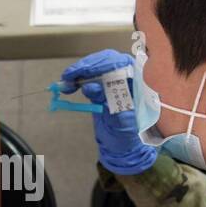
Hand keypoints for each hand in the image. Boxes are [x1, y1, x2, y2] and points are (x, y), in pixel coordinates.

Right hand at [59, 50, 157, 174]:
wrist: (124, 146)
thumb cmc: (128, 135)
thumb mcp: (121, 124)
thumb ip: (108, 105)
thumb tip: (90, 87)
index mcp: (139, 83)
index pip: (121, 64)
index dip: (101, 64)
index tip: (83, 71)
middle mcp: (129, 77)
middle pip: (107, 61)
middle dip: (86, 67)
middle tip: (68, 77)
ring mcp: (115, 80)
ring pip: (97, 66)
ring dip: (79, 72)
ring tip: (66, 84)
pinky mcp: (103, 85)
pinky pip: (90, 76)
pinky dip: (78, 78)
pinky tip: (69, 85)